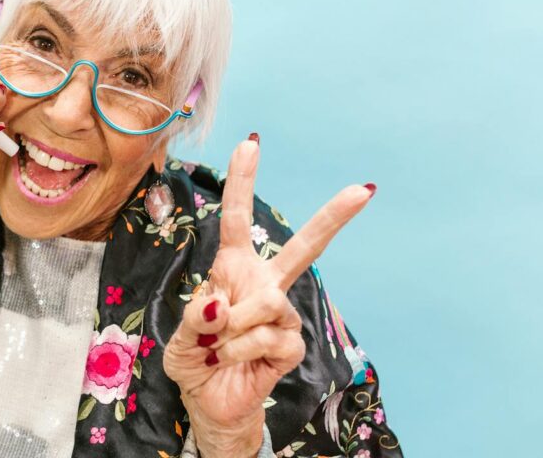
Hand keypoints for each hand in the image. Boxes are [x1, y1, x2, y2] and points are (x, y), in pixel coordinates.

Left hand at [162, 134, 373, 455]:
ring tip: (216, 347)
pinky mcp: (291, 345)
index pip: (236, 220)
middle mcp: (263, 285)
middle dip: (333, 218)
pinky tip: (234, 359)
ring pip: (264, 304)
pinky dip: (241, 350)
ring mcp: (281, 315)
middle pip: (304, 248)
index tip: (250, 143)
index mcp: (232, 269)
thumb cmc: (194, 358)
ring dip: (229, 329)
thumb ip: (195, 316)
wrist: (207, 400)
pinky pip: (268, 337)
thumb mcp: (179, 335)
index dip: (242, 181)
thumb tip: (221, 303)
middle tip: (363, 190)